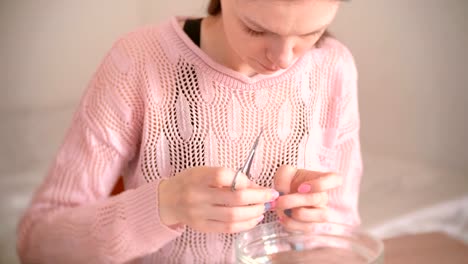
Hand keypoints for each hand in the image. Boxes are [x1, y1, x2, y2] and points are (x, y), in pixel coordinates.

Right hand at [158, 166, 278, 232]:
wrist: (168, 200)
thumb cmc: (191, 182)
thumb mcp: (204, 172)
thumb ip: (228, 177)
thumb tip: (256, 187)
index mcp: (198, 177)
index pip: (223, 176)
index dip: (243, 179)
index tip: (255, 183)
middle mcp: (197, 196)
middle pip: (234, 198)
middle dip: (258, 198)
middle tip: (271, 196)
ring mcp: (199, 214)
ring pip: (233, 216)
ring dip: (254, 213)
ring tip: (264, 208)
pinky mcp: (202, 227)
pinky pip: (228, 228)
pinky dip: (245, 224)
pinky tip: (254, 219)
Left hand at [273, 165, 342, 231]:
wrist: (282, 197)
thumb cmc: (287, 182)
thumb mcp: (284, 173)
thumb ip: (283, 177)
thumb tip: (283, 192)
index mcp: (320, 179)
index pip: (335, 179)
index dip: (320, 184)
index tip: (301, 187)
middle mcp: (324, 196)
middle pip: (319, 198)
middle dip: (296, 200)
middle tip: (280, 200)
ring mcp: (320, 212)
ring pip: (321, 216)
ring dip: (298, 214)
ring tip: (283, 209)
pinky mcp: (312, 225)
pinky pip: (308, 228)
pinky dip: (292, 224)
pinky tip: (282, 217)